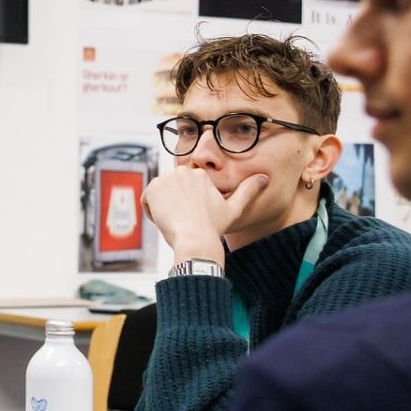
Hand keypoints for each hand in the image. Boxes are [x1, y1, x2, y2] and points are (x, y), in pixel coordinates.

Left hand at [141, 165, 266, 262]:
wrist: (195, 239)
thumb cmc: (214, 227)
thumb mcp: (234, 208)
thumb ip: (248, 191)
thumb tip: (265, 178)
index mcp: (199, 175)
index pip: (183, 190)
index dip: (186, 206)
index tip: (193, 218)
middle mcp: (183, 172)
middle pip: (170, 191)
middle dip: (173, 206)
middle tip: (184, 221)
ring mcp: (166, 179)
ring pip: (158, 196)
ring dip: (162, 209)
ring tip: (176, 221)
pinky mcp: (152, 188)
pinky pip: (146, 201)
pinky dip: (151, 212)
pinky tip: (165, 220)